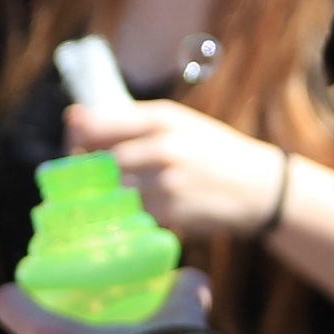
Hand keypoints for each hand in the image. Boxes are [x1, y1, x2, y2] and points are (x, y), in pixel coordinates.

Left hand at [63, 101, 294, 240]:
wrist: (260, 187)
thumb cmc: (214, 150)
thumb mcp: (179, 122)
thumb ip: (132, 120)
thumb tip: (77, 120)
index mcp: (162, 119)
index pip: (100, 124)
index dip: (77, 134)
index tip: (73, 139)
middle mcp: (163, 149)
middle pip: (103, 161)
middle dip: (88, 167)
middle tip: (85, 172)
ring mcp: (167, 184)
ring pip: (115, 191)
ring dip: (106, 193)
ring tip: (107, 191)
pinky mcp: (172, 214)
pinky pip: (133, 214)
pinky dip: (127, 213)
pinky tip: (132, 209)